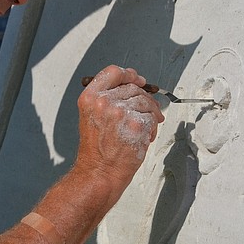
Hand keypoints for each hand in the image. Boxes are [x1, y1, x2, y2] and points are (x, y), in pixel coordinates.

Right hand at [75, 65, 164, 203]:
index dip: (129, 74)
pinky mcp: (136, 124)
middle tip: (146, 112)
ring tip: (144, 129)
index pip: (113, 72)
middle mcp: (103, 101)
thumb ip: (108, 98)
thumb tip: (134, 84)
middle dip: (144, 99)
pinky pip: (152, 117)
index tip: (138, 80)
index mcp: (90, 97)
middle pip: (133, 87)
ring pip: (146, 101)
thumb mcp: (92, 116)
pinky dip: (152, 127)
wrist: (100, 171)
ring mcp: (120, 112)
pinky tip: (144, 138)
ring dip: (150, 114)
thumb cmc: (97, 149)